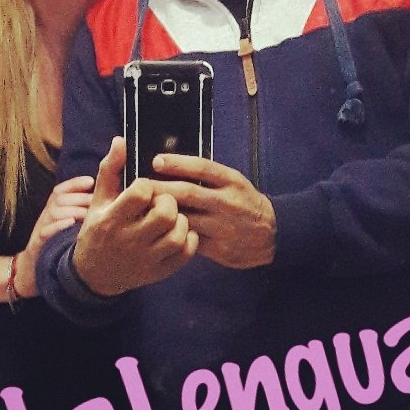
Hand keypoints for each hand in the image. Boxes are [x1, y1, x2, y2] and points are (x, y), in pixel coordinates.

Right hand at [13, 175, 93, 298]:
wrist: (35, 269)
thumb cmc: (60, 244)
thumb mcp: (69, 224)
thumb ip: (81, 210)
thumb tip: (107, 199)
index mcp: (54, 208)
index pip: (62, 189)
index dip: (75, 183)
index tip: (91, 180)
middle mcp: (47, 215)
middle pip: (60, 198)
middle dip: (79, 197)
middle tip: (96, 201)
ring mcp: (42, 229)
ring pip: (53, 212)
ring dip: (71, 210)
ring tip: (88, 214)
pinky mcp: (39, 244)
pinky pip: (46, 232)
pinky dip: (58, 226)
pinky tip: (71, 223)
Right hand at [72, 138, 198, 296]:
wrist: (94, 274)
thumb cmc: (98, 230)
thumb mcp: (98, 200)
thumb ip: (110, 170)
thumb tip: (121, 141)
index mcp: (112, 219)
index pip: (141, 193)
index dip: (148, 185)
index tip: (145, 189)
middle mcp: (129, 240)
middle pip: (165, 213)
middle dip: (169, 201)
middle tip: (163, 202)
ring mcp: (145, 258)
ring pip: (178, 234)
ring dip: (182, 221)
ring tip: (173, 217)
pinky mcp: (158, 272)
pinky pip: (185, 253)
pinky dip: (189, 240)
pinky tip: (180, 232)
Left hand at [149, 154, 275, 268]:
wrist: (271, 234)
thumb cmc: (244, 202)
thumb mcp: (233, 182)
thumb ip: (208, 175)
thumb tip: (171, 164)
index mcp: (232, 181)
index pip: (202, 167)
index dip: (177, 163)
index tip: (156, 161)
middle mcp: (228, 202)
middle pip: (188, 193)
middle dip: (160, 189)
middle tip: (139, 186)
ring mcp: (223, 226)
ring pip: (185, 218)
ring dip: (161, 213)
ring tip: (141, 208)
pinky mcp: (218, 248)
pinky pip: (189, 239)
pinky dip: (172, 233)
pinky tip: (157, 229)